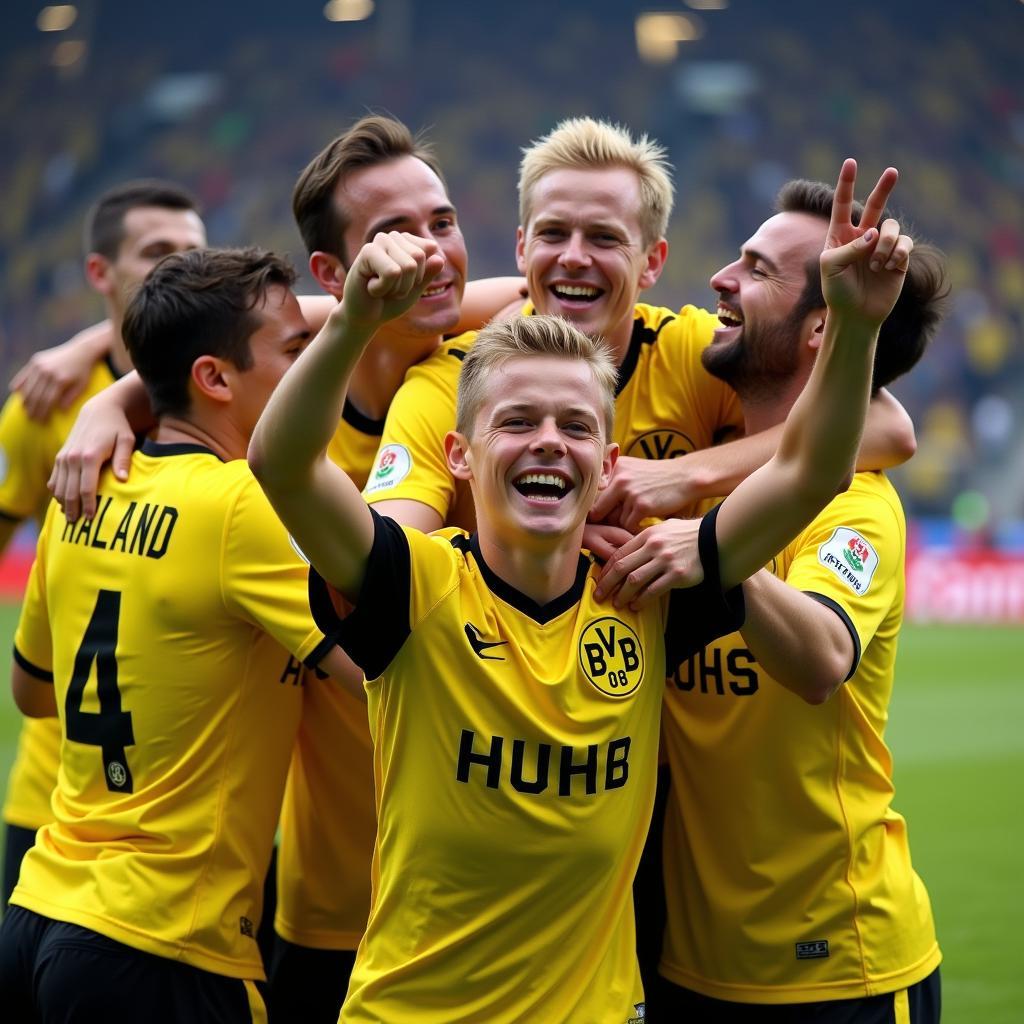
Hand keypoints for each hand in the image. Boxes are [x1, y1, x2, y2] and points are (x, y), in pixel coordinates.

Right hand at [10, 322, 113, 420]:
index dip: (43, 413)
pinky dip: (20, 384)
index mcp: (60, 380)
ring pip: (28, 386)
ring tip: (25, 410)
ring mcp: (40, 365)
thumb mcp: (82, 385)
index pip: (48, 401)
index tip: (41, 422)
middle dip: (33, 409)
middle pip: (36, 395)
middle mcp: (48, 372)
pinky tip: (16, 393)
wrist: (81, 350)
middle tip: (31, 419)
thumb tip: (60, 411)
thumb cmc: (84, 371)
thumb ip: (71, 398)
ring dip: (25, 400)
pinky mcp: (36, 360)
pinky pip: (24, 374)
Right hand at [48, 395, 134, 520]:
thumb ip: (124, 460)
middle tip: (78, 525)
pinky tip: (64, 504)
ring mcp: (63, 458)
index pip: (86, 488)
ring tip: (71, 519)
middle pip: (70, 491)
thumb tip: (123, 480)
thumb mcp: (126, 440)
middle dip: (73, 510)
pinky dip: (57, 493)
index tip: (92, 519)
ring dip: (63, 504)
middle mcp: (72, 458)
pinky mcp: (59, 457)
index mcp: (89, 456)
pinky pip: (53, 480)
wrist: (99, 411)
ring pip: (58, 488)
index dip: (88, 505)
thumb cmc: (118, 428)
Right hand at [337, 232, 444, 334]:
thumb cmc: (390, 301)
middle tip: (390, 287)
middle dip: (408, 282)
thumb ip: (428, 274)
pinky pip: (392, 272)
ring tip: (381, 287)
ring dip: (396, 286)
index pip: (431, 250)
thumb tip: (440, 258)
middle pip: (419, 257)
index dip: (420, 275)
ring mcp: (380, 241)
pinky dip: (383, 288)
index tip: (403, 282)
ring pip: (408, 266)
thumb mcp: (415, 288)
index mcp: (407, 241)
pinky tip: (371, 287)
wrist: (365, 317)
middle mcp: (393, 237)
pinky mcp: (367, 251)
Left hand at [589, 456, 692, 531]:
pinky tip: (641, 524)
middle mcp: (619, 478)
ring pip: (614, 520)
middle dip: (604, 520)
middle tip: (611, 525)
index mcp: (614, 467)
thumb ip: (612, 479)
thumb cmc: (657, 477)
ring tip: (633, 521)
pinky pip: (627, 525)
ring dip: (622, 524)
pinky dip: (633, 529)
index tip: (598, 517)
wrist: (686, 477)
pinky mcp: (642, 505)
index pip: (592, 494)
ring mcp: (630, 491)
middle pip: (597, 509)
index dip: (594, 508)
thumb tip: (591, 505)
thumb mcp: (632, 469)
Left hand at [592, 517, 702, 609]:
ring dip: (622, 595)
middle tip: (598, 596)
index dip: (606, 570)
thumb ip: (644, 539)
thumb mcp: (662, 529)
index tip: (599, 581)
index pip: (619, 554)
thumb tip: (625, 552)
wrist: (714, 538)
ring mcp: (665, 561)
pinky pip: (654, 590)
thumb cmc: (686, 535)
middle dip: (607, 584)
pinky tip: (636, 606)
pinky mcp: (677, 575)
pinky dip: (642, 600)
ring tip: (617, 603)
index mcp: (647, 535)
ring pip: (634, 580)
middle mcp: (654, 547)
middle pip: (622, 568)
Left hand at [820, 159, 912, 327]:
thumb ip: (849, 246)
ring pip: (891, 228)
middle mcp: (862, 237)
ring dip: (886, 244)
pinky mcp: (898, 258)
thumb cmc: (837, 292)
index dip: (847, 184)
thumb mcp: (831, 267)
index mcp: (840, 236)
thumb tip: (874, 233)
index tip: (851, 162)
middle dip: (883, 188)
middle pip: (875, 205)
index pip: (843, 205)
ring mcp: (881, 247)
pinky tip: (888, 267)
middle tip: (892, 171)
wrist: (855, 315)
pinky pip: (904, 244)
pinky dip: (897, 254)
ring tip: (877, 264)